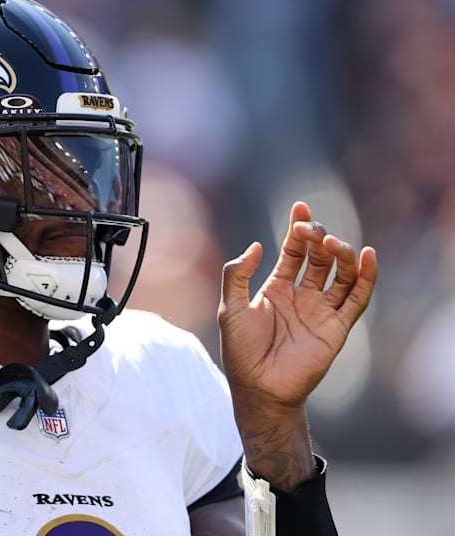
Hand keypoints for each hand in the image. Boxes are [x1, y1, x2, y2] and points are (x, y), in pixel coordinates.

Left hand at [218, 201, 377, 409]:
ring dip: (342, 254)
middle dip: (318, 238)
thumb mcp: (228, 307)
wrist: (258, 388)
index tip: (301, 207)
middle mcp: (302, 296)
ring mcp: (321, 310)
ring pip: (342, 274)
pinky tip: (367, 257)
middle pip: (319, 258)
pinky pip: (358, 299)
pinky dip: (366, 277)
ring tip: (332, 242)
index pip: (293, 251)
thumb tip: (256, 245)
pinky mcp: (337, 327)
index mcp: (277, 288)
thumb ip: (236, 274)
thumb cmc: (240, 351)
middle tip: (312, 228)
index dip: (298, 229)